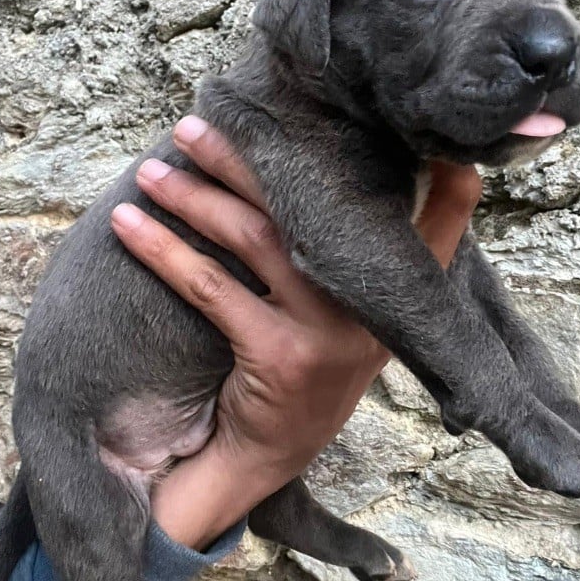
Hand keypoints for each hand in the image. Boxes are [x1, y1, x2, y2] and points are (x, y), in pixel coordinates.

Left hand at [111, 116, 480, 549]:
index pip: (439, 231)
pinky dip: (164, 249)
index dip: (451, 187)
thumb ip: (355, 270)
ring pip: (256, 238)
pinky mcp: (280, 355)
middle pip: (311, 210)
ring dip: (197, 196)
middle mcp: (374, 312)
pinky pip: (212, 286)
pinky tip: (129, 223)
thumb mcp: (355, 328)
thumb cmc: (305, 374)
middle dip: (247, 160)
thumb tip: (325, 188)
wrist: (266, 456)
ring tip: (153, 169)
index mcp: (402, 302)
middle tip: (196, 124)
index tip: (440, 139)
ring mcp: (329, 333)